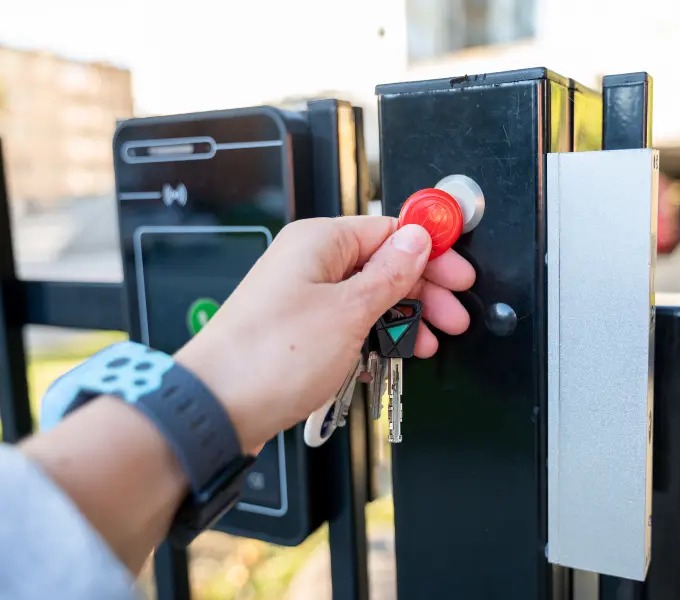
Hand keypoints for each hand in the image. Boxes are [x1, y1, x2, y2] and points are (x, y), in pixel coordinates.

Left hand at [175, 216, 474, 450]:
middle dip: (423, 291)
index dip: (431, 251)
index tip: (459, 273)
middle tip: (452, 316)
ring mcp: (304, 296)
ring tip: (428, 342)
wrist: (218, 407)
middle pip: (384, 264)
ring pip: (369, 296)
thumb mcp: (349, 311)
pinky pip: (349, 322)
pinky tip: (393, 354)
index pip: (391, 230)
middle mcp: (310, 263)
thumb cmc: (268, 356)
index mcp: (320, 242)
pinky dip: (375, 336)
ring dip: (403, 318)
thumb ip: (390, 274)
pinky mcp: (300, 328)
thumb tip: (417, 241)